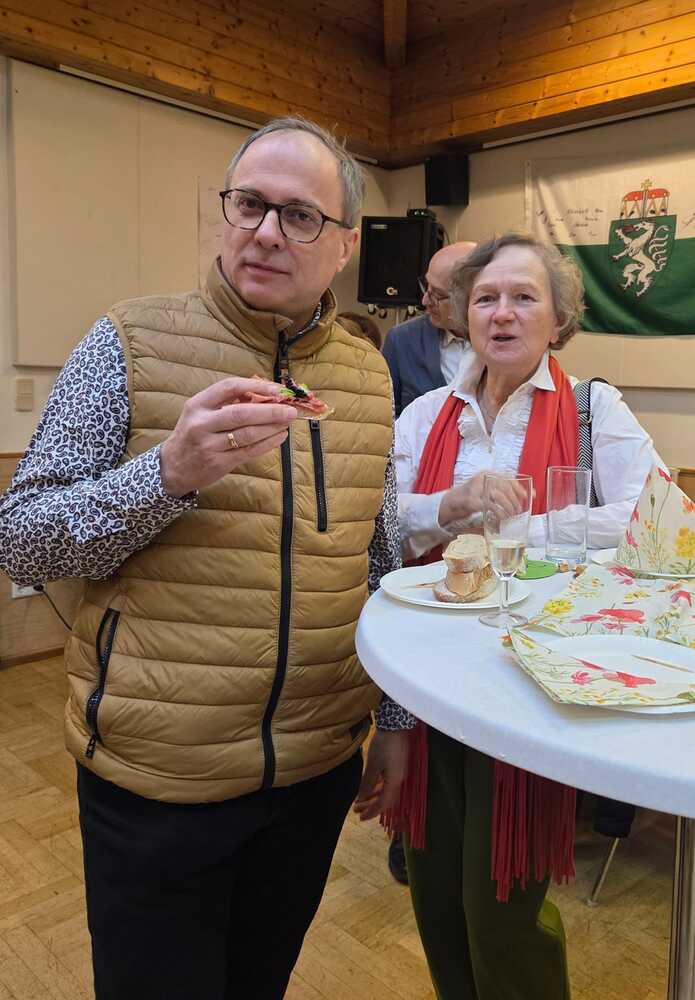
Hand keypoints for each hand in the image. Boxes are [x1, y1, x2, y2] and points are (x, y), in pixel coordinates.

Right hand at [160, 376, 296, 496]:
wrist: (173, 467)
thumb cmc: (193, 434)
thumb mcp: (200, 412)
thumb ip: (227, 402)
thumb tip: (264, 393)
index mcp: (197, 404)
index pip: (229, 387)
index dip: (256, 386)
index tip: (277, 388)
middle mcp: (202, 424)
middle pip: (242, 413)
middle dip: (270, 410)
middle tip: (291, 409)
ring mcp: (210, 445)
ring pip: (248, 434)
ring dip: (272, 427)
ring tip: (287, 422)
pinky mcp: (219, 463)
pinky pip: (249, 451)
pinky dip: (268, 443)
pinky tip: (279, 437)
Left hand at [353, 729, 408, 821]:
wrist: (396, 725)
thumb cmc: (384, 745)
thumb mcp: (372, 765)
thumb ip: (367, 783)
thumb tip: (361, 798)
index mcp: (395, 782)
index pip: (383, 804)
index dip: (372, 812)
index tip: (360, 817)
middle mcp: (399, 780)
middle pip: (385, 799)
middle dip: (371, 805)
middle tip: (357, 810)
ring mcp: (399, 772)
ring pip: (386, 790)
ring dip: (373, 796)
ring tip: (360, 800)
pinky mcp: (397, 765)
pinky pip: (387, 782)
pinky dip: (377, 787)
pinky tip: (368, 786)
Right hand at [439, 471, 530, 526]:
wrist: (452, 502)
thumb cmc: (473, 496)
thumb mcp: (487, 489)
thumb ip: (502, 490)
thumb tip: (527, 494)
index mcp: (487, 474)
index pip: (507, 478)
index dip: (519, 487)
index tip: (529, 496)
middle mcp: (482, 478)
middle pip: (504, 487)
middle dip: (514, 500)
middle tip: (519, 510)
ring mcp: (476, 489)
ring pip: (498, 496)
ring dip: (508, 507)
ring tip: (512, 514)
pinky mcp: (472, 501)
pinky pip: (490, 506)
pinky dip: (499, 513)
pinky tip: (503, 517)